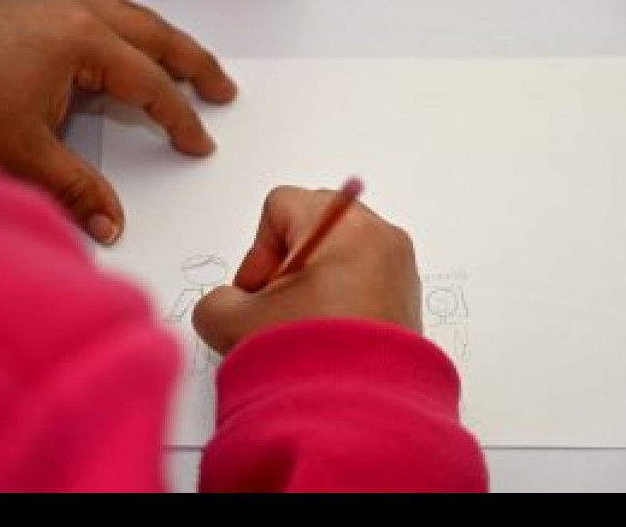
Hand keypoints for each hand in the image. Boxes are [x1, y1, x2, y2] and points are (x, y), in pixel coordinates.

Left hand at [0, 0, 235, 243]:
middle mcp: (77, 14)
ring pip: (133, 17)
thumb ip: (76, 189)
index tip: (199, 143)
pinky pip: (107, 12)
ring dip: (167, 40)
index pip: (150, 84)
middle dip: (194, 63)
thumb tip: (110, 228)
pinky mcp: (40, 10)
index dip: (180, 118)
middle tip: (223, 88)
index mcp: (82, 43)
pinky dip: (134, 30)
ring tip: (190, 61)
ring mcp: (58, 6)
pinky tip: (134, 44)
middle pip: (156, 36)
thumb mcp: (22, 152)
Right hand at [194, 187, 422, 354]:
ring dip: (313, 286)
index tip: (260, 293)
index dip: (258, 251)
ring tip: (306, 328)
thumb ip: (216, 301)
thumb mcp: (235, 324)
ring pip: (338, 255)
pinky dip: (341, 301)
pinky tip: (329, 338)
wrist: (365, 417)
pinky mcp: (408, 297)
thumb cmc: (314, 362)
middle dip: (287, 265)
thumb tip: (229, 304)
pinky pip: (364, 279)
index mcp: (343, 225)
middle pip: (313, 227)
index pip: (281, 207)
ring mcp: (400, 267)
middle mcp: (380, 236)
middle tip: (280, 308)